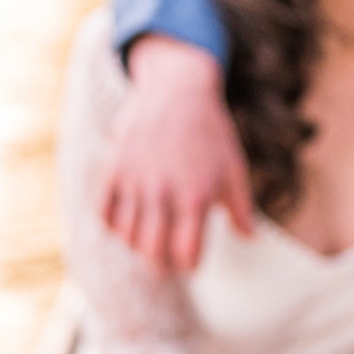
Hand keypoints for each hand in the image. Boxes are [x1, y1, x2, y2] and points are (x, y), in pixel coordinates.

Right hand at [99, 34, 252, 269]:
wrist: (177, 89)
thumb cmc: (211, 133)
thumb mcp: (235, 169)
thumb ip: (242, 208)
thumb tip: (248, 238)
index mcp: (196, 196)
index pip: (186, 252)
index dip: (189, 265)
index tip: (191, 261)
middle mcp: (163, 192)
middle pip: (153, 251)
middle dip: (162, 264)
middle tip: (168, 261)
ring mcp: (135, 180)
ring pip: (128, 236)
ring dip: (139, 246)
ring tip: (150, 240)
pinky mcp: (115, 168)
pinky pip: (105, 212)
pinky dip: (114, 225)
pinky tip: (128, 220)